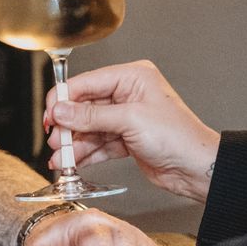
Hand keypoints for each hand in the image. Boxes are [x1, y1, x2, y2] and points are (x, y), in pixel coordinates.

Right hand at [46, 61, 220, 202]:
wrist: (197, 168)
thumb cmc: (178, 137)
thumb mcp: (130, 120)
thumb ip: (92, 116)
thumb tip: (62, 110)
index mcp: (132, 77)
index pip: (88, 83)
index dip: (65, 99)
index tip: (50, 115)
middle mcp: (128, 94)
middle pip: (85, 106)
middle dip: (68, 125)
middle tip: (55, 139)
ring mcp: (127, 117)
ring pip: (90, 127)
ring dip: (73, 143)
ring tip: (60, 157)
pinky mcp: (127, 139)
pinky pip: (99, 143)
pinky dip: (85, 153)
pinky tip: (72, 162)